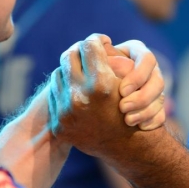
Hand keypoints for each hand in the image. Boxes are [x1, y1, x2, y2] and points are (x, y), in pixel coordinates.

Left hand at [48, 34, 164, 156]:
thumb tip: (92, 42)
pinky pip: (55, 94)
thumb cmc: (133, 108)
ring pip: (59, 73)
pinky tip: (76, 91)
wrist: (126, 147)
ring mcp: (66, 113)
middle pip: (69, 55)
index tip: (100, 41)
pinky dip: (65, 89)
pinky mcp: (59, 124)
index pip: (89, 45)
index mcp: (100, 84)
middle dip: (80, 51)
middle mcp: (79, 98)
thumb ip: (109, 58)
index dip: (96, 40)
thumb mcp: (127, 80)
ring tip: (82, 73)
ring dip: (70, 70)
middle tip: (88, 52)